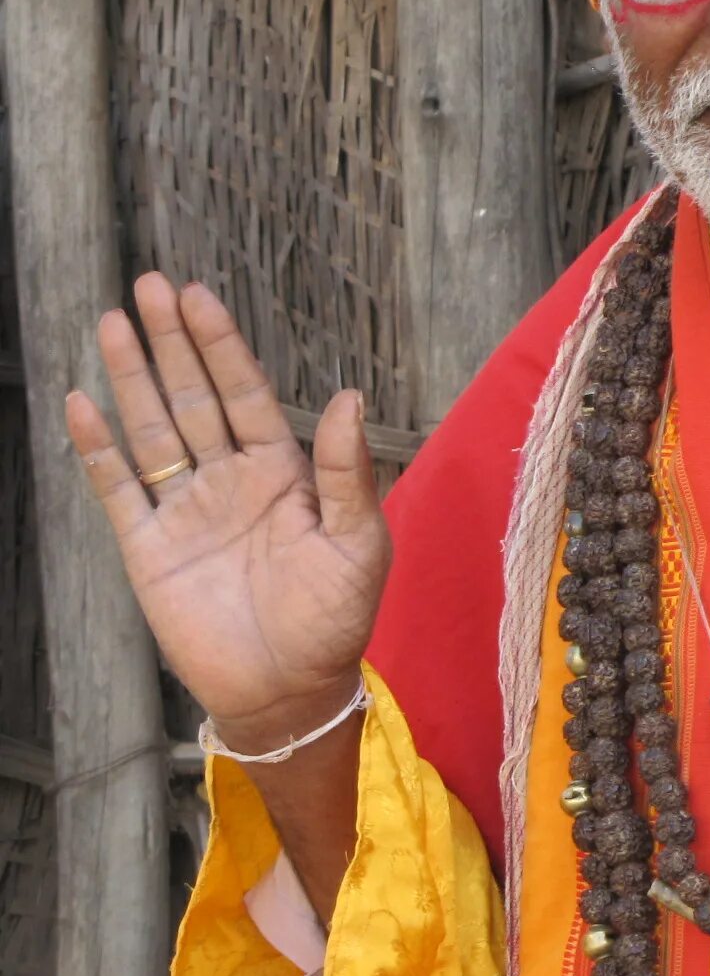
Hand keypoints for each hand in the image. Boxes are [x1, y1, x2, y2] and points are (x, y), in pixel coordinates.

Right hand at [65, 274, 388, 752]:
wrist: (289, 689)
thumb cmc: (336, 617)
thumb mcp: (359, 541)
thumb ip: (346, 471)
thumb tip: (348, 396)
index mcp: (283, 471)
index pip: (245, 392)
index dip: (221, 345)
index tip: (199, 296)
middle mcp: (230, 479)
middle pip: (193, 396)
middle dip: (172, 342)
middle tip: (149, 285)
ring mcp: (186, 509)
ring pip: (153, 429)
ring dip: (132, 378)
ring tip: (113, 322)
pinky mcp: (148, 548)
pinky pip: (119, 488)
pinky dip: (98, 448)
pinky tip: (83, 403)